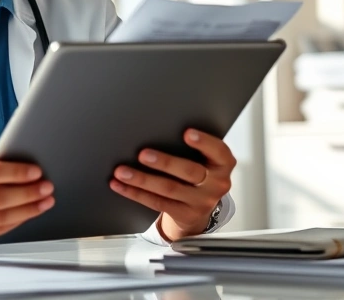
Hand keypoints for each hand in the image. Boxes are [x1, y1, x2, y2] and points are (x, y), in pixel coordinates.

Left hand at [109, 128, 234, 240]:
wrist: (199, 208)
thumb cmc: (198, 173)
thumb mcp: (203, 159)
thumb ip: (191, 148)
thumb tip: (158, 129)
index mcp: (222, 164)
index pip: (218, 151)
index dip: (204, 142)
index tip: (187, 133)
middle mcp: (216, 184)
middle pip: (190, 172)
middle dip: (164, 162)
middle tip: (143, 154)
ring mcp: (201, 202)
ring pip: (169, 189)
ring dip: (142, 179)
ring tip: (122, 171)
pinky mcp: (185, 214)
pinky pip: (157, 203)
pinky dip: (135, 193)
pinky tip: (120, 185)